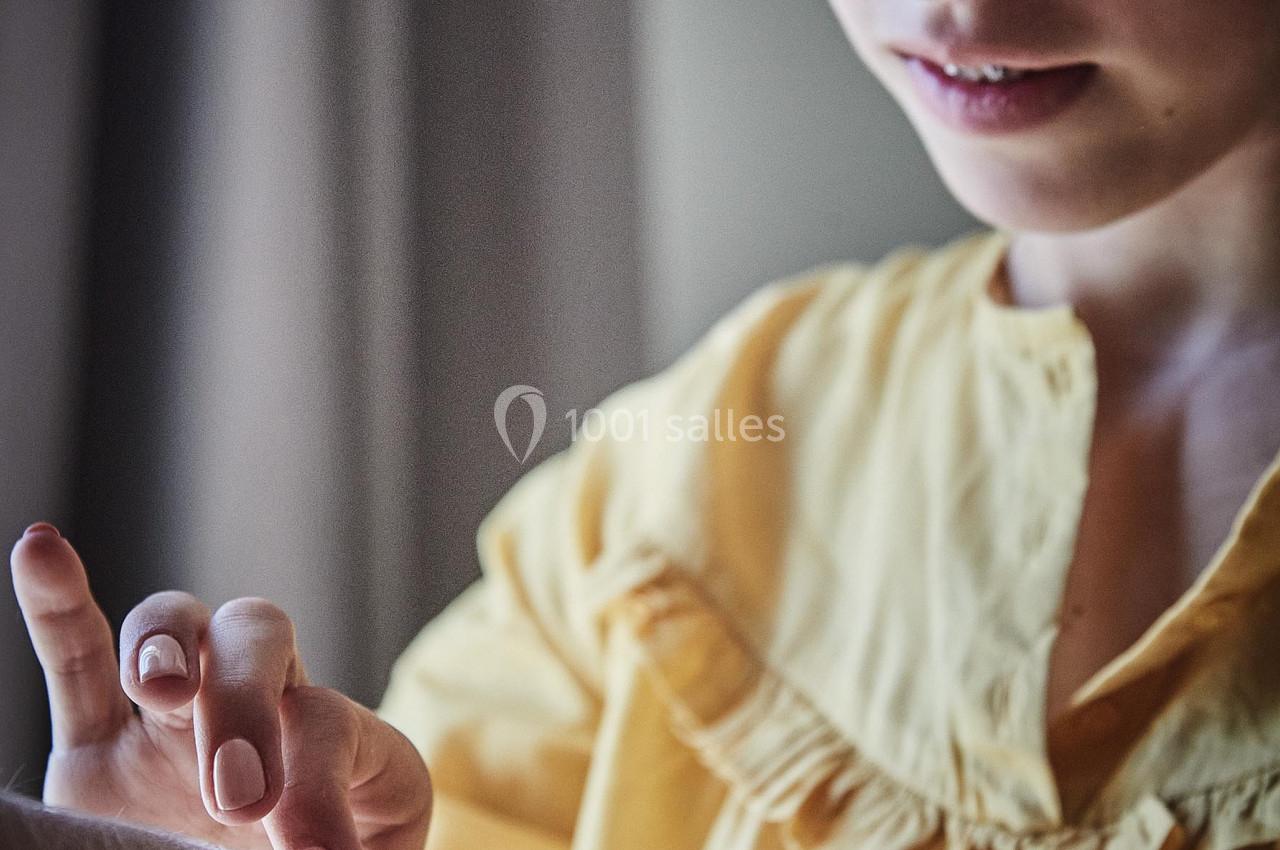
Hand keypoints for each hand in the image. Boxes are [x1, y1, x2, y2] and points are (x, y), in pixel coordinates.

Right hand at [9, 523, 431, 849]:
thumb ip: (355, 848)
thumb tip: (331, 849)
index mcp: (349, 750)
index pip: (330, 720)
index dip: (323, 782)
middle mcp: (270, 710)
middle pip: (260, 638)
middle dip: (246, 702)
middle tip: (240, 796)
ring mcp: (181, 721)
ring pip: (175, 629)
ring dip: (166, 644)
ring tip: (165, 687)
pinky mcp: (101, 746)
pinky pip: (77, 660)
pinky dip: (58, 606)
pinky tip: (41, 549)